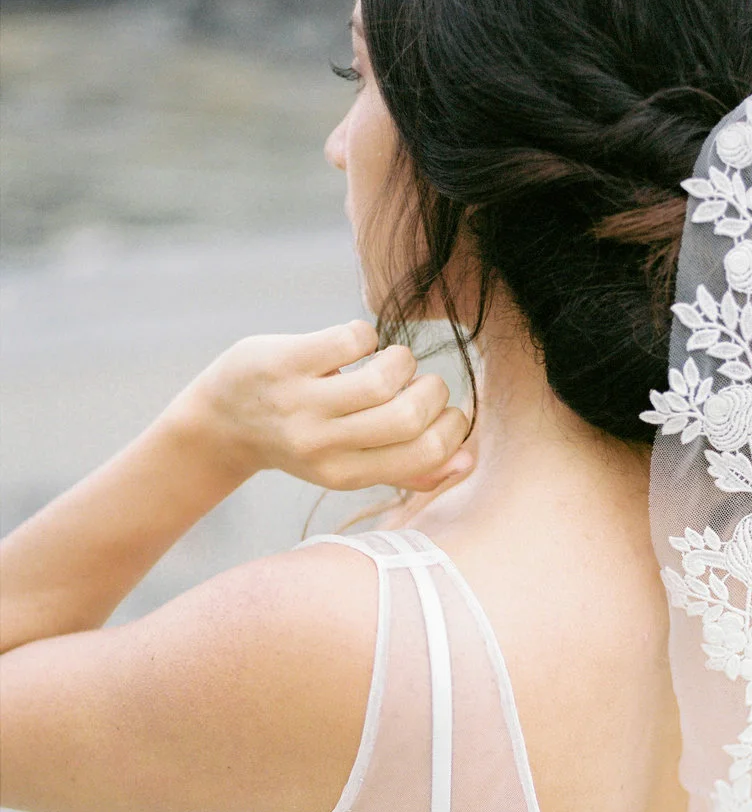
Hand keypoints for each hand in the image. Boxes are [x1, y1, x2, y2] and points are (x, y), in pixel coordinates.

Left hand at [172, 320, 473, 492]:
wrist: (222, 422)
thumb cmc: (301, 441)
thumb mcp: (348, 467)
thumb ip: (407, 470)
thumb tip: (469, 461)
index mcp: (344, 475)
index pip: (422, 454)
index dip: (452, 429)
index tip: (448, 413)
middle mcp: (321, 445)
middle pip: (408, 416)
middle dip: (433, 391)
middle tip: (423, 384)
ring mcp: (300, 402)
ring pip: (384, 376)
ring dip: (402, 361)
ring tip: (391, 363)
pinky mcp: (284, 362)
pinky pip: (352, 338)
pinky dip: (366, 335)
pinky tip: (355, 344)